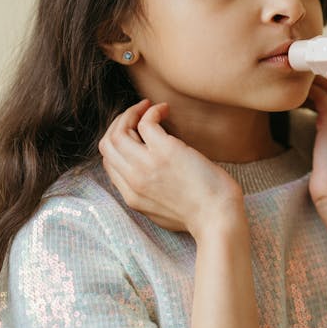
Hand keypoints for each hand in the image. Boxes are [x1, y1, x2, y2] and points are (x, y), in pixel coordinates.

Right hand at [98, 99, 245, 238]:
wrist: (219, 219)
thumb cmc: (202, 215)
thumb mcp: (163, 212)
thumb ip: (150, 194)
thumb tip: (150, 174)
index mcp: (132, 197)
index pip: (109, 162)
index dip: (120, 143)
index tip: (136, 132)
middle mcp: (133, 181)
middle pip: (107, 145)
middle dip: (119, 123)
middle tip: (138, 114)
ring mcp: (147, 166)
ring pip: (118, 132)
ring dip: (131, 113)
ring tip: (148, 108)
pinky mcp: (165, 152)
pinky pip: (146, 122)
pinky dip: (152, 111)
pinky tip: (164, 110)